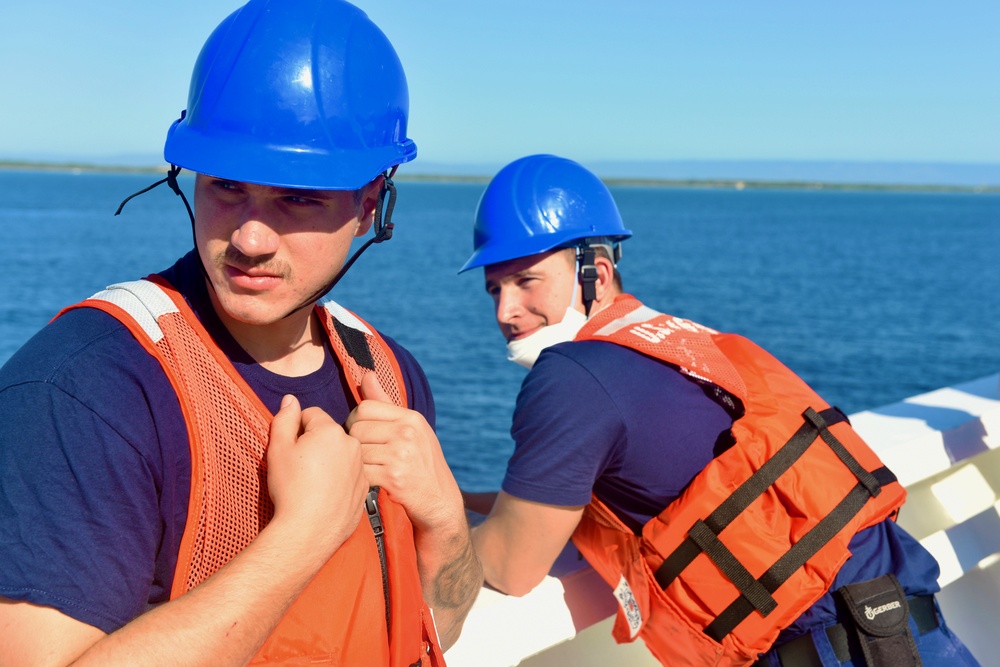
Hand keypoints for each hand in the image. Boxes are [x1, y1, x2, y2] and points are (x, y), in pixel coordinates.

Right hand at [267, 394, 366, 555]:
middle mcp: (352, 444)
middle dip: (315, 443)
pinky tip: (325, 493)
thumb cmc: (291, 489)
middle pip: (329, 433)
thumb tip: (290, 400)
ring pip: (341, 454)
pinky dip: (339, 478)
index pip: (311, 415)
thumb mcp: (278, 450)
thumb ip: (284, 420)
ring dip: (329, 460)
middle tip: (300, 467)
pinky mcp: (365, 487)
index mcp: (331, 431)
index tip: (291, 448)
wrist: (308, 531)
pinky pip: (350, 474)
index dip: (297, 429)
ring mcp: (361, 467)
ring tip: (313, 482)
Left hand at [346, 373, 462, 533]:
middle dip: (353, 444)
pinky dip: (362, 480)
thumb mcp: (410, 431)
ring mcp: (402, 454)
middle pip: (356, 429)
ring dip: (356, 464)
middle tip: (362, 457)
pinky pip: (361, 472)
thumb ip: (385, 404)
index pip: (365, 407)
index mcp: (411, 418)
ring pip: (356, 451)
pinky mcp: (394, 477)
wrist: (440, 504)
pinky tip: (370, 484)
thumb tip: (366, 375)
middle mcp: (408, 432)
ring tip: (367, 471)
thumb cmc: (421, 465)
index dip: (356, 422)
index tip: (361, 436)